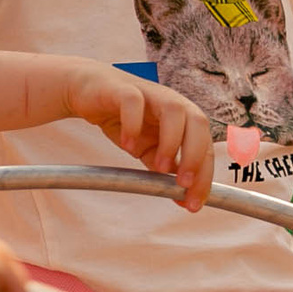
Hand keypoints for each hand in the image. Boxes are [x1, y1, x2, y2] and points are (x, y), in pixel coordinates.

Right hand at [62, 60, 214, 209]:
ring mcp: (149, 93)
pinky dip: (133, 124)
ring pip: (174, 110)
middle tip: (184, 184)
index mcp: (183, 118)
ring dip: (171, 141)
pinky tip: (127, 145)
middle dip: (195, 156)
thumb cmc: (123, 118)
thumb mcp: (147, 148)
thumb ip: (165, 166)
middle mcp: (171, 103)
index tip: (193, 202)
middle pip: (198, 123)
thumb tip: (182, 193)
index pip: (204, 145)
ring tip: (159, 167)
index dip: (204, 174)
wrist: (88, 92)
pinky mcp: (122, 89)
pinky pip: (133, 102)